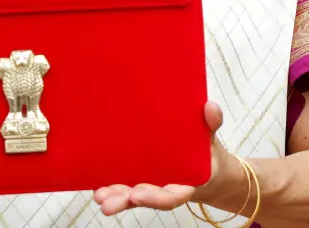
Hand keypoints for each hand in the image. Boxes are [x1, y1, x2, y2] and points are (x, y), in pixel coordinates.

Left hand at [93, 101, 240, 215]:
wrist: (207, 167)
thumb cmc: (206, 152)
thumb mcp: (211, 138)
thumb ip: (212, 124)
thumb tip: (211, 107)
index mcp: (185, 184)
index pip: (170, 197)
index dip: (154, 197)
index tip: (138, 194)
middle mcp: (165, 188)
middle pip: (144, 199)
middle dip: (125, 200)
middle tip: (107, 201)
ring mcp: (151, 185)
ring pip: (131, 195)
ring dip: (114, 197)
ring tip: (99, 196)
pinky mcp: (140, 178)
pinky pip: (125, 185)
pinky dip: (112, 187)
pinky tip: (96, 187)